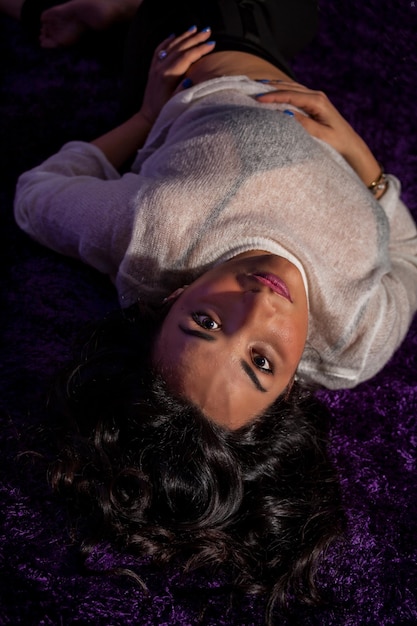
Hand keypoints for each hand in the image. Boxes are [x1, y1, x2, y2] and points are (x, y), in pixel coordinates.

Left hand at [140, 26, 215, 124]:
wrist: (147, 116)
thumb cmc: (163, 112)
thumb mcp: (175, 104)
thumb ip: (182, 91)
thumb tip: (190, 79)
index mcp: (168, 75)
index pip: (187, 57)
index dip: (200, 50)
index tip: (212, 44)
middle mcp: (161, 67)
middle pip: (180, 48)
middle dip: (195, 39)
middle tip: (208, 31)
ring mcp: (156, 66)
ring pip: (171, 46)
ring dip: (184, 36)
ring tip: (195, 29)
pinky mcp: (153, 68)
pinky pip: (160, 50)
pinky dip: (167, 41)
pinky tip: (173, 35)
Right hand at [256, 82, 380, 187]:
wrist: (350, 145)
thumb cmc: (337, 143)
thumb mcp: (320, 135)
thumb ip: (303, 123)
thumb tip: (284, 112)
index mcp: (318, 101)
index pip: (290, 95)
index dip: (273, 96)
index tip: (257, 99)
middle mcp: (316, 95)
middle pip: (289, 87)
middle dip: (270, 88)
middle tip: (251, 88)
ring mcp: (315, 97)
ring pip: (291, 87)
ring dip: (275, 86)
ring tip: (257, 86)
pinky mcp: (314, 102)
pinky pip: (295, 92)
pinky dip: (282, 90)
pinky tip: (272, 90)